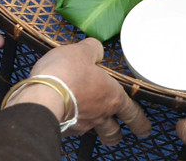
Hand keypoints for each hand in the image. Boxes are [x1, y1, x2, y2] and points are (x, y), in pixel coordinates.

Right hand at [28, 37, 151, 143]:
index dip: (140, 122)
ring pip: (94, 134)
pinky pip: (73, 130)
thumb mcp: (82, 51)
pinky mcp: (64, 129)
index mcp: (112, 97)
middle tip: (119, 135)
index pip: (132, 113)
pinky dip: (73, 125)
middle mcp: (100, 115)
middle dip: (117, 134)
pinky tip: (69, 117)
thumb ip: (93, 50)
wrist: (41, 97)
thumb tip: (96, 50)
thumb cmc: (66, 73)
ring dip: (97, 133)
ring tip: (96, 130)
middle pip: (114, 132)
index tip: (145, 129)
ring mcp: (82, 125)